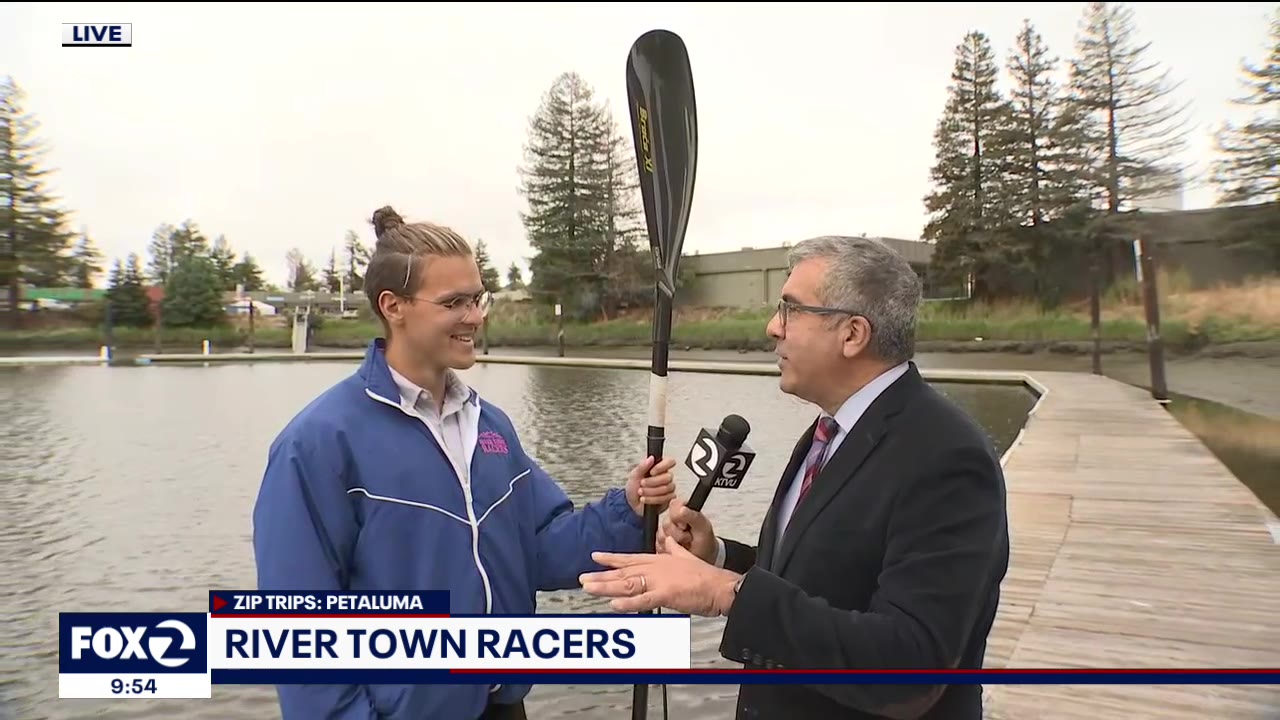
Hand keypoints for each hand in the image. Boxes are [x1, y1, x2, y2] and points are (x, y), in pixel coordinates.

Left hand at [579, 536, 739, 615]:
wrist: (720, 586)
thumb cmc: (704, 574)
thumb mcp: (685, 555)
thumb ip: (674, 547)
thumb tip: (669, 538)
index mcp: (658, 560)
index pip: (629, 559)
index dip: (611, 558)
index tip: (594, 556)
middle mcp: (655, 568)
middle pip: (623, 572)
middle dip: (601, 575)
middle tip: (582, 577)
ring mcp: (660, 581)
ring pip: (628, 584)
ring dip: (607, 587)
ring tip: (589, 587)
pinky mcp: (667, 595)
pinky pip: (644, 600)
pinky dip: (629, 603)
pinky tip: (614, 604)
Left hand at [624, 455, 677, 516]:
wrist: (631, 503)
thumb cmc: (634, 487)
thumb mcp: (634, 475)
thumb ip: (642, 466)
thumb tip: (651, 458)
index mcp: (659, 467)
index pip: (670, 462)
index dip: (662, 466)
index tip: (652, 471)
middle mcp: (666, 477)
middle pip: (668, 477)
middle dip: (652, 481)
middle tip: (642, 483)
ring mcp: (669, 488)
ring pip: (666, 488)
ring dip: (650, 491)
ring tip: (641, 492)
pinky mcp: (668, 499)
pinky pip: (665, 499)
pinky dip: (652, 499)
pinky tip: (644, 499)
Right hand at [657, 498, 717, 562]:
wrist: (702, 559)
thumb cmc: (705, 542)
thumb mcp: (703, 528)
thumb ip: (693, 516)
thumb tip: (682, 509)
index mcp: (685, 509)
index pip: (674, 505)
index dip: (678, 516)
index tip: (686, 526)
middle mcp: (673, 518)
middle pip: (666, 522)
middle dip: (677, 533)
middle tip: (688, 537)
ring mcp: (666, 531)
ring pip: (661, 535)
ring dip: (674, 542)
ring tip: (685, 545)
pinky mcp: (661, 543)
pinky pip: (659, 545)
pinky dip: (668, 550)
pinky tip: (678, 549)